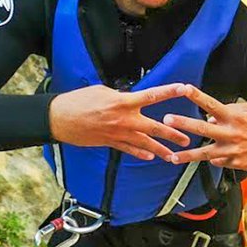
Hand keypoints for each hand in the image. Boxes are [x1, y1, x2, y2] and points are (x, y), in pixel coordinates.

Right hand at [47, 83, 192, 159]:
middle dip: (172, 133)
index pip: (151, 96)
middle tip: (186, 138)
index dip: (169, 92)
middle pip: (154, 127)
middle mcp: (124, 119)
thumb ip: (121, 96)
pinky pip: (129, 149)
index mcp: (122, 102)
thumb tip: (132, 99)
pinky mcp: (110, 143)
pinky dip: (140, 153)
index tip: (184, 89)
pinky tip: (150, 156)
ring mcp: (118, 134)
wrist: (59, 118)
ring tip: (173, 156)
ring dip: (160, 150)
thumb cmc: (79, 101)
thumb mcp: (102, 91)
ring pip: (144, 143)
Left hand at [162, 85, 246, 170]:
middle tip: (167, 119)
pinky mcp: (234, 163)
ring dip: (187, 155)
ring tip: (171, 157)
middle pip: (202, 128)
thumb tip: (209, 119)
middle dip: (184, 123)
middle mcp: (231, 133)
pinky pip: (217, 161)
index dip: (197, 96)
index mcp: (234, 116)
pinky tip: (211, 157)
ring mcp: (232, 150)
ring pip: (204, 153)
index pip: (211, 104)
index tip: (183, 88)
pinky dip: (213, 158)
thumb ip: (229, 111)